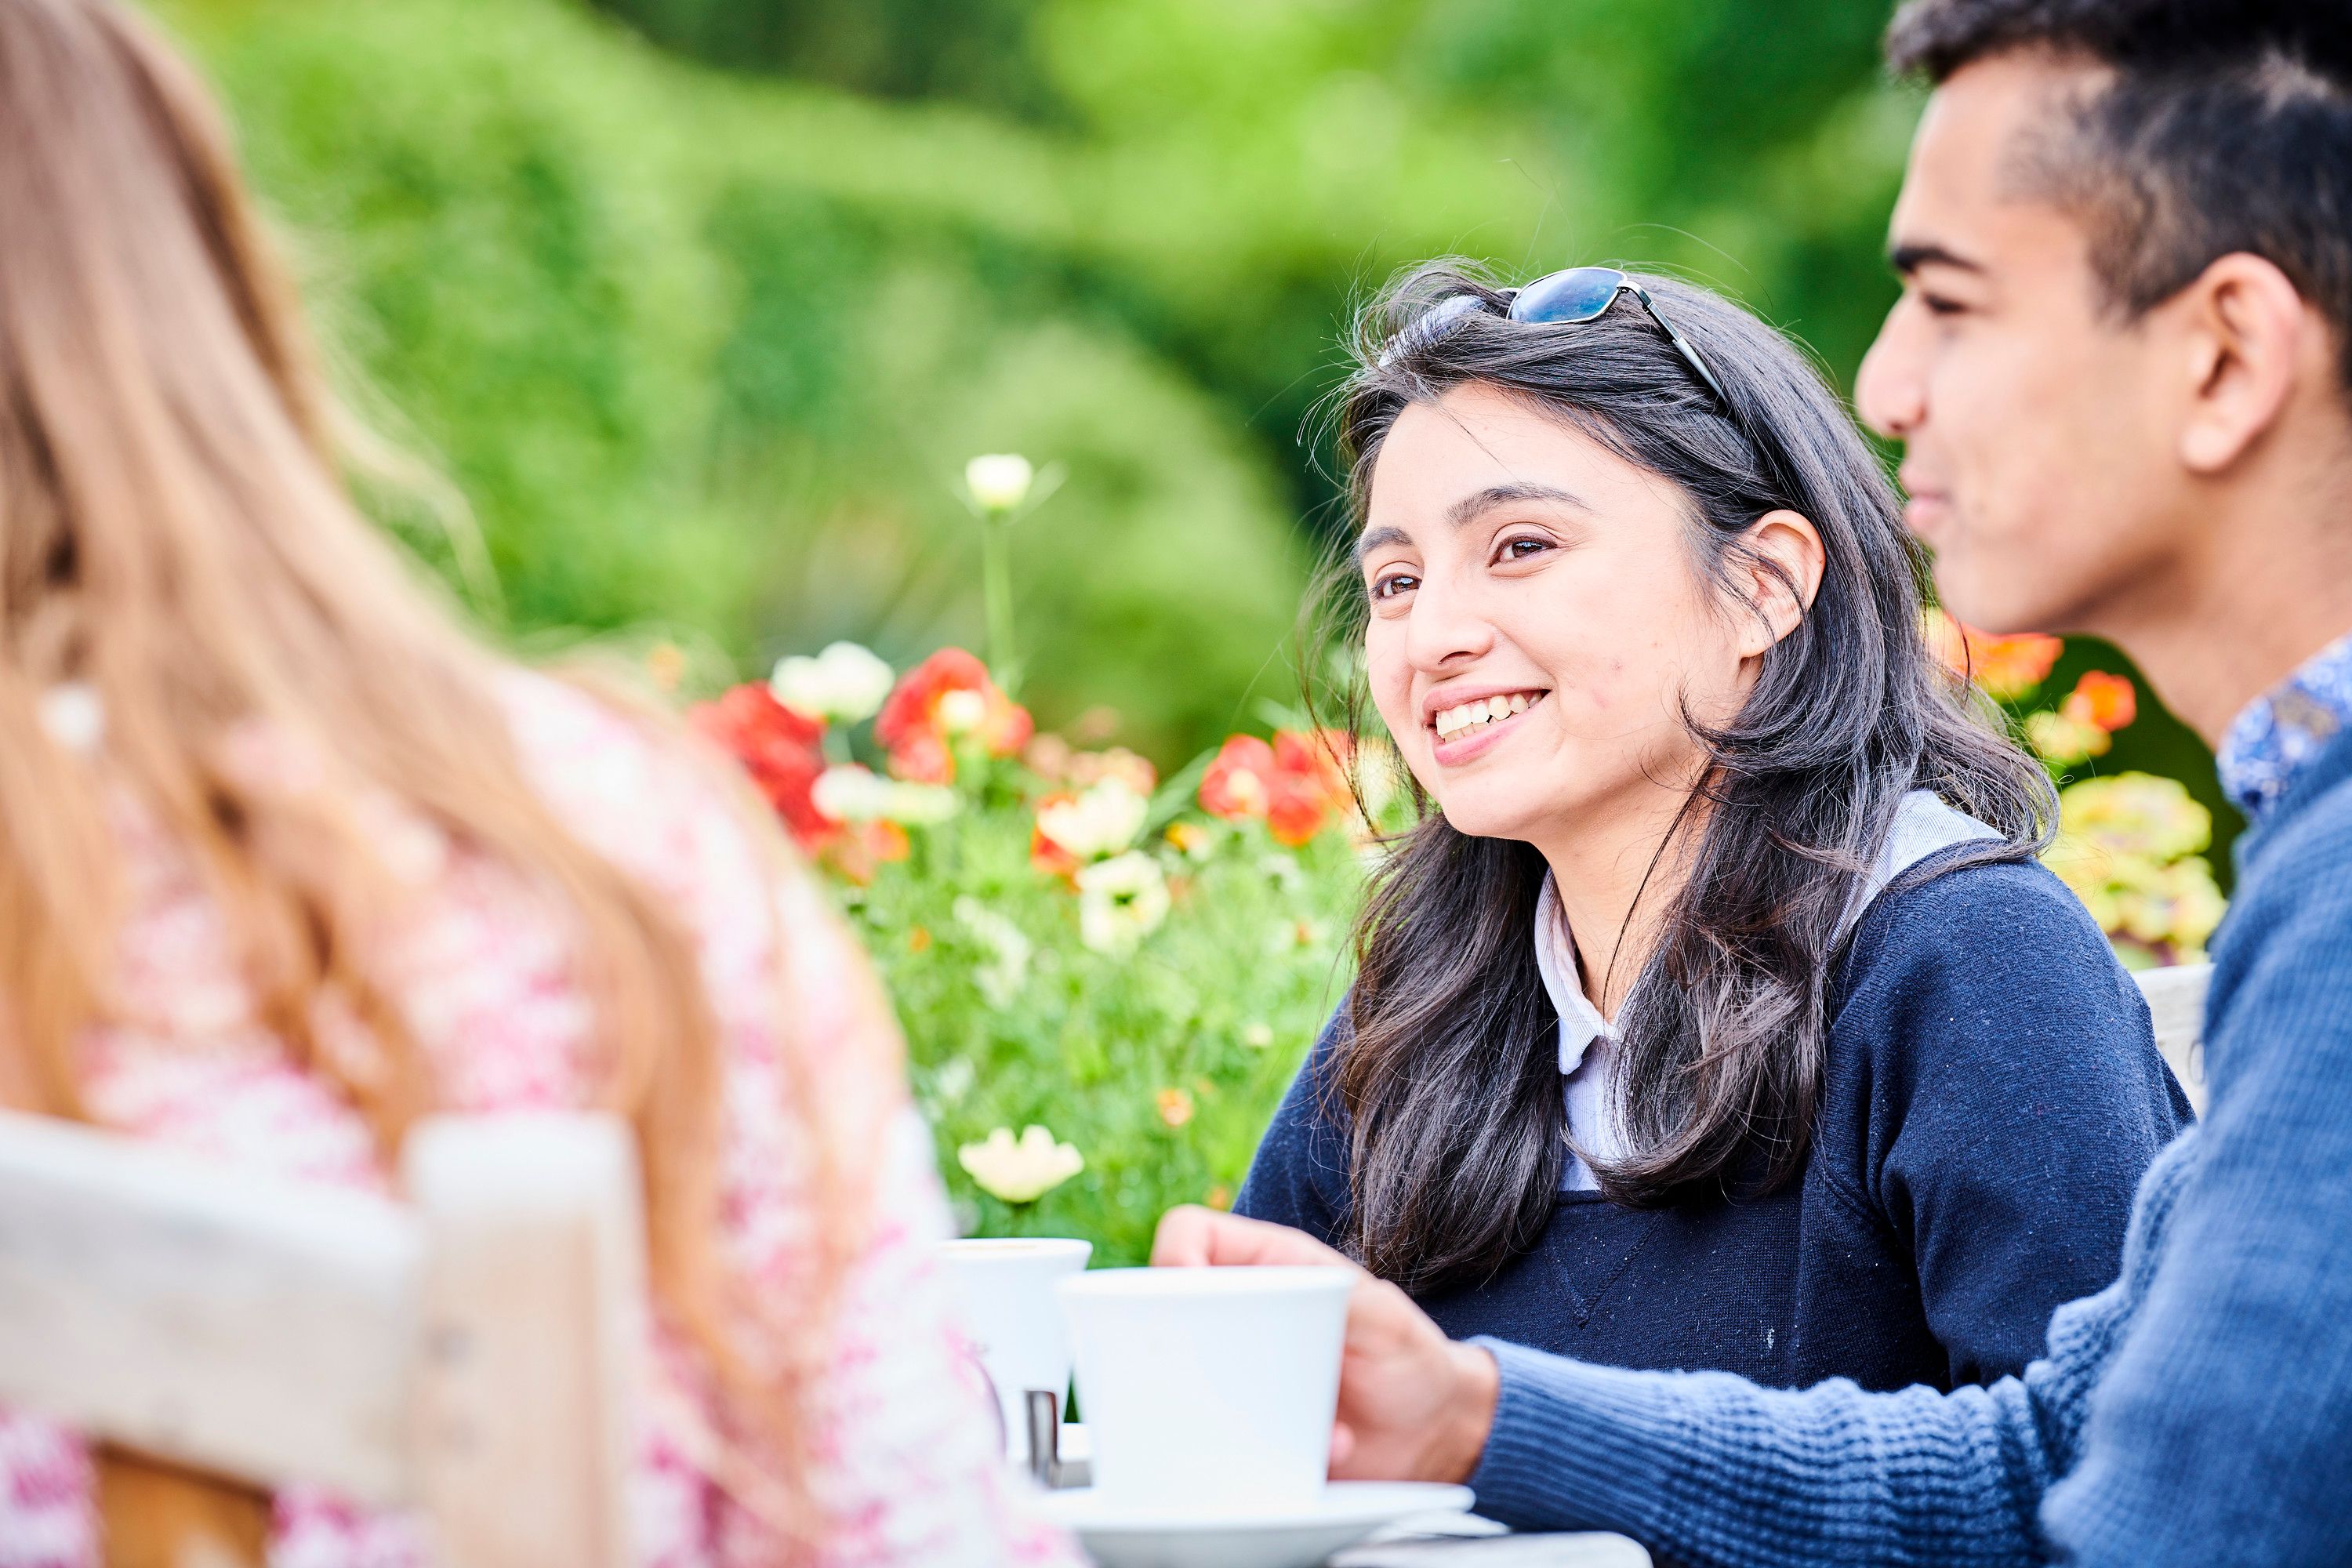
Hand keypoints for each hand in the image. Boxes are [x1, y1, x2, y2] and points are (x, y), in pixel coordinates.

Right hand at [1150, 1207, 1498, 1483]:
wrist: (1433, 1433)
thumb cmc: (1407, 1354)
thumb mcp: (1379, 1315)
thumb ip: (1328, 1298)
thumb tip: (1263, 1312)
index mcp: (1267, 1267)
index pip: (1190, 1237)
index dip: (1173, 1258)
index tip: (1184, 1297)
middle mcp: (1240, 1316)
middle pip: (1170, 1314)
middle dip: (1189, 1348)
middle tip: (1233, 1376)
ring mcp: (1236, 1375)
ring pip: (1182, 1385)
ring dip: (1235, 1411)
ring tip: (1311, 1420)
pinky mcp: (1243, 1430)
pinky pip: (1218, 1445)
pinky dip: (1264, 1454)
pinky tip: (1326, 1448)